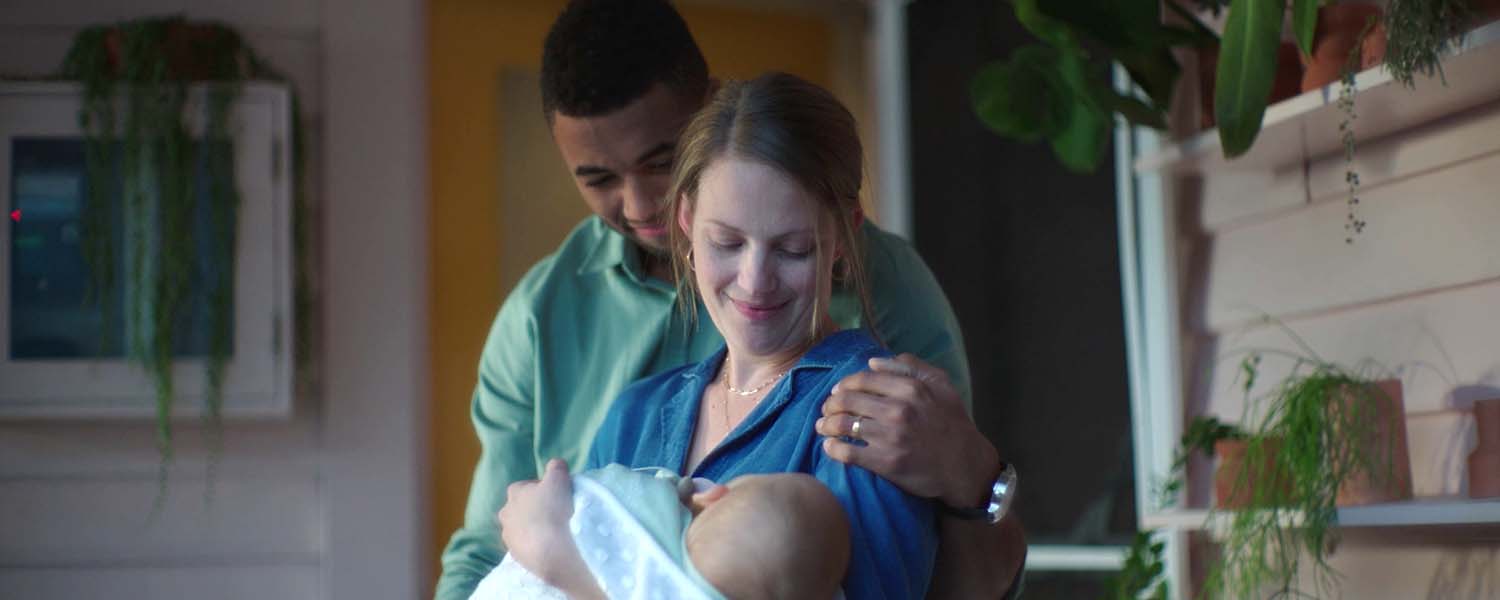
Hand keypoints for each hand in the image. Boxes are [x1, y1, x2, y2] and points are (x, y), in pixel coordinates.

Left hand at [497, 458, 579, 583]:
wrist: (553, 550)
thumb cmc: (554, 509)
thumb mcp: (559, 478)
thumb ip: (556, 467)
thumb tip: (555, 464)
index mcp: (514, 493)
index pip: (527, 486)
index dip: (543, 489)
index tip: (556, 496)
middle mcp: (505, 514)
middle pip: (521, 508)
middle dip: (534, 510)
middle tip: (554, 514)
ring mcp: (509, 537)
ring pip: (522, 529)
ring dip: (534, 529)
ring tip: (553, 533)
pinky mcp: (516, 556)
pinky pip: (526, 547)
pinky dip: (535, 546)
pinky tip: (550, 547)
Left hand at [816, 353, 999, 507]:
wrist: (965, 466)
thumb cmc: (953, 423)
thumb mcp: (941, 385)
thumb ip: (910, 367)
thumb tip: (873, 362)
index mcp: (910, 388)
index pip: (863, 379)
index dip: (844, 384)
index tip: (837, 391)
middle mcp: (898, 410)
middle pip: (847, 400)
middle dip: (830, 404)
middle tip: (826, 410)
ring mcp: (890, 437)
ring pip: (843, 424)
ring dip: (826, 424)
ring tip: (822, 427)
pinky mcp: (885, 462)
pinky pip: (848, 452)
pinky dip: (833, 448)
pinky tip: (829, 446)